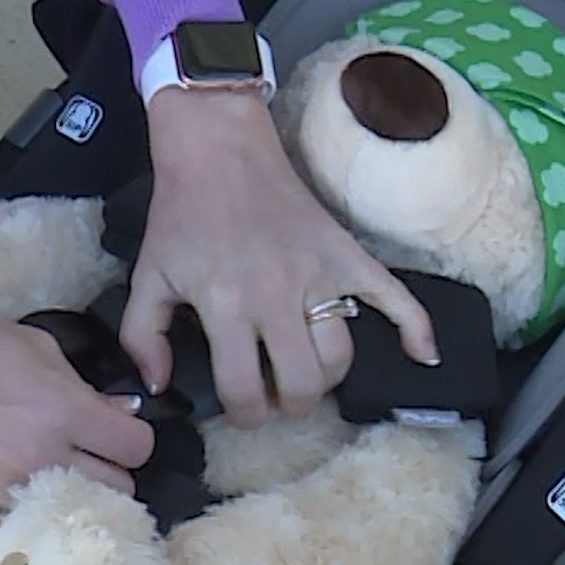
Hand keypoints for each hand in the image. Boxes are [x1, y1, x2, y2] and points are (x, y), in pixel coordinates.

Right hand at [0, 307, 155, 520]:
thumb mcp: (31, 345)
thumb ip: (81, 384)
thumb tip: (117, 411)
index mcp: (62, 413)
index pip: (136, 446)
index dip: (133, 434)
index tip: (119, 427)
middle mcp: (42, 460)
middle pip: (118, 489)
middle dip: (112, 468)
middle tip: (92, 450)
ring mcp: (8, 492)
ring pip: (75, 510)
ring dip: (76, 491)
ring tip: (55, 466)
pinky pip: (26, 517)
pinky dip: (31, 503)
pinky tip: (16, 477)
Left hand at [122, 87, 438, 427]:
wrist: (219, 150)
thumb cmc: (182, 214)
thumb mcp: (148, 276)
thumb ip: (142, 336)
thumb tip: (160, 386)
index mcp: (226, 303)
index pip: (244, 389)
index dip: (243, 415)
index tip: (242, 409)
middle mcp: (277, 294)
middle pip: (303, 383)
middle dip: (289, 405)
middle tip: (277, 397)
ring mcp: (319, 273)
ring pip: (341, 354)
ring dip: (327, 379)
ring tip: (307, 373)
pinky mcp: (346, 254)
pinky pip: (393, 296)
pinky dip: (415, 328)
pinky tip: (422, 356)